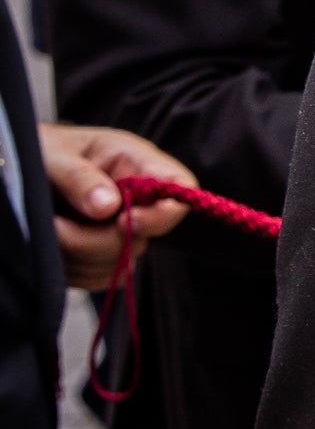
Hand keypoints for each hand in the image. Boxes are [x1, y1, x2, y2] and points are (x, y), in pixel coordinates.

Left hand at [38, 126, 194, 289]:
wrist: (18, 171)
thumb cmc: (41, 151)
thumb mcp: (54, 155)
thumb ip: (80, 177)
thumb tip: (108, 208)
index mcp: (136, 163)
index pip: (181, 188)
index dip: (164, 213)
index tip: (126, 222)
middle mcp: (137, 200)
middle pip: (143, 238)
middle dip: (96, 240)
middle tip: (55, 223)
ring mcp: (121, 232)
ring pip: (119, 265)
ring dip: (77, 254)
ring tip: (49, 226)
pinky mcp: (104, 257)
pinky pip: (99, 278)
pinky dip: (73, 269)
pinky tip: (54, 244)